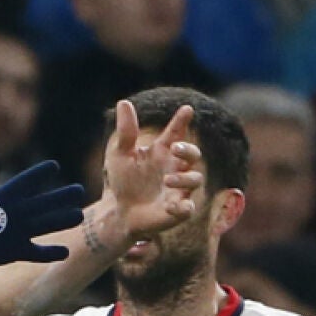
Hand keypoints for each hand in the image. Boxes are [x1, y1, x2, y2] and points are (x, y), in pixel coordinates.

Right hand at [0, 151, 86, 270]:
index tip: (54, 167)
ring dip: (65, 219)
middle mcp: (16, 213)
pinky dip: (52, 253)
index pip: (30, 179)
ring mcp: (17, 233)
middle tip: (78, 191)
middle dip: (65, 195)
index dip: (44, 171)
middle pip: (48, 202)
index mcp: (3, 196)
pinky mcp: (14, 251)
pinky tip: (65, 251)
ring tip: (78, 216)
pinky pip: (38, 253)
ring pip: (49, 225)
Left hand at [103, 100, 202, 242]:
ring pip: (194, 180)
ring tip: (167, 180)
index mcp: (163, 152)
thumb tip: (124, 103)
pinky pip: (187, 209)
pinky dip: (180, 207)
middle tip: (175, 148)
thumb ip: (126, 132)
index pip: (176, 133)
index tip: (186, 109)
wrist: (121, 212)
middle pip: (193, 155)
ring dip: (184, 179)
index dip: (181, 121)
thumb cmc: (124, 181)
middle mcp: (176, 168)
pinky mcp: (178, 211)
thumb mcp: (120, 155)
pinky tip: (169, 206)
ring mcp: (179, 190)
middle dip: (188, 149)